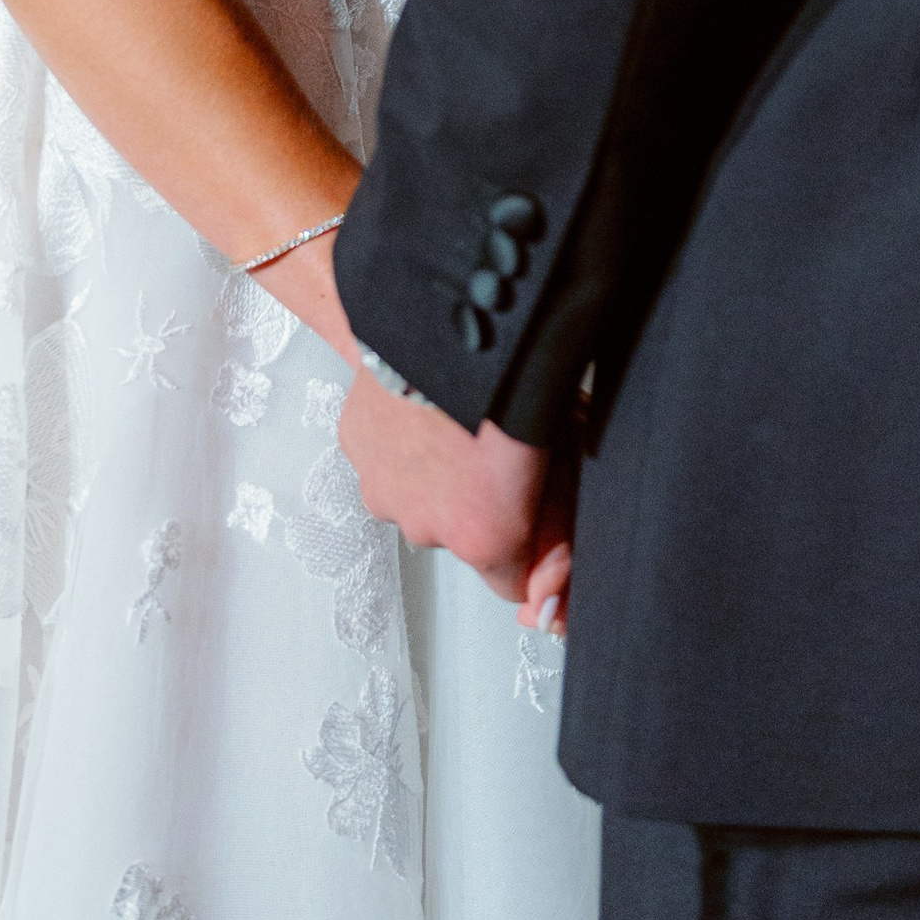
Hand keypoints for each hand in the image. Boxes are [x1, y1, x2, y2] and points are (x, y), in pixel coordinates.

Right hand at [337, 366, 549, 606]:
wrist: (445, 311)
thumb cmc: (512, 371)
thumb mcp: (564, 452)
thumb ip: (559, 533)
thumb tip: (550, 607)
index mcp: (485, 536)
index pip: (513, 585)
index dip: (530, 550)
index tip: (536, 516)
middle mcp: (427, 527)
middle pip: (465, 533)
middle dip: (483, 500)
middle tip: (500, 445)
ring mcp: (385, 488)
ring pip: (420, 495)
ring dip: (439, 469)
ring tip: (460, 415)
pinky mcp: (355, 449)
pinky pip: (386, 458)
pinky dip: (404, 438)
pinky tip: (425, 402)